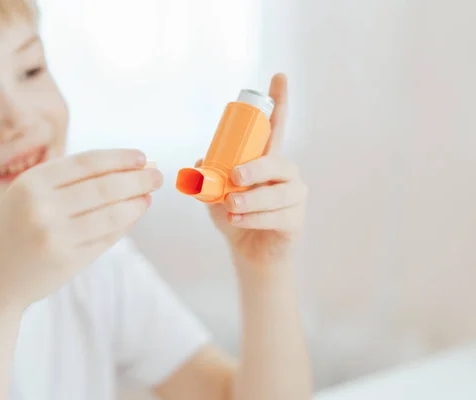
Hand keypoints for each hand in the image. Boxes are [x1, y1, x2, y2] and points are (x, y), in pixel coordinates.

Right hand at [0, 149, 162, 309]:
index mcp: (31, 183)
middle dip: (137, 179)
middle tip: (157, 175)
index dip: (119, 158)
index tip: (142, 156)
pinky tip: (133, 215)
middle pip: (104, 187)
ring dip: (136, 203)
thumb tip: (123, 171)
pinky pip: (105, 238)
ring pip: (111, 214)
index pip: (87, 162)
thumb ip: (66, 184)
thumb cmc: (10, 231)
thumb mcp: (25, 196)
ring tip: (149, 196)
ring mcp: (55, 236)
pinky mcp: (66, 261)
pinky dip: (123, 225)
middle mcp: (42, 207)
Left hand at [204, 74, 307, 265]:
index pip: (277, 126)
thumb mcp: (214, 195)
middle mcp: (285, 173)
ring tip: (231, 206)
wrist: (248, 251)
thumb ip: (208, 177)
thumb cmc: (235, 215)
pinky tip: (238, 220)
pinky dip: (254, 218)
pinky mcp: (296, 219)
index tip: (279, 76)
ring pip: (278, 193)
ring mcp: (294, 196)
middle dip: (257, 168)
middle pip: (278, 161)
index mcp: (266, 159)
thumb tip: (200, 162)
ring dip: (252, 199)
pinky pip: (278, 216)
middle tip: (234, 178)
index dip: (279, 102)